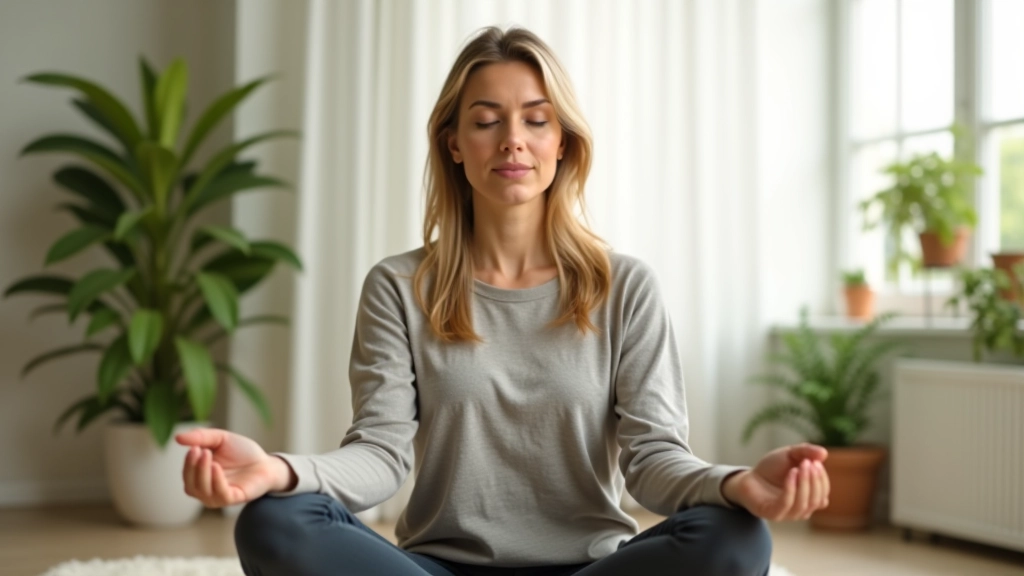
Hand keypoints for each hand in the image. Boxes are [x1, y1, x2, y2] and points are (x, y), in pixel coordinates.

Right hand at [175, 427, 291, 508]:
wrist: (266, 461)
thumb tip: (177, 438)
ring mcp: (219, 497)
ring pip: (202, 491)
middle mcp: (207, 490)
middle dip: (192, 468)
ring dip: (202, 473)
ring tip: (208, 454)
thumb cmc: (242, 452)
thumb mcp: (220, 439)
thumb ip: (201, 437)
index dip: (187, 463)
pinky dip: (215, 480)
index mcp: (201, 478)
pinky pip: (220, 494)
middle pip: (191, 486)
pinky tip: (216, 467)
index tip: (194, 447)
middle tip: (199, 450)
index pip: (187, 475)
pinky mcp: (233, 499)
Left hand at [721, 443, 829, 520]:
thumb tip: (824, 453)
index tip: (815, 461)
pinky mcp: (773, 513)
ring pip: (803, 505)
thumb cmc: (772, 468)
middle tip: (808, 463)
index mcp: (809, 498)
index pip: (823, 494)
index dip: (822, 478)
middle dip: (814, 481)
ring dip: (804, 484)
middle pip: (816, 501)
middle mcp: (801, 509)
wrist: (748, 476)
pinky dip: (791, 488)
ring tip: (798, 467)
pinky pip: (786, 504)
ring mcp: (787, 513)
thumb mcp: (790, 454)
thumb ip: (806, 452)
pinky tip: (791, 473)